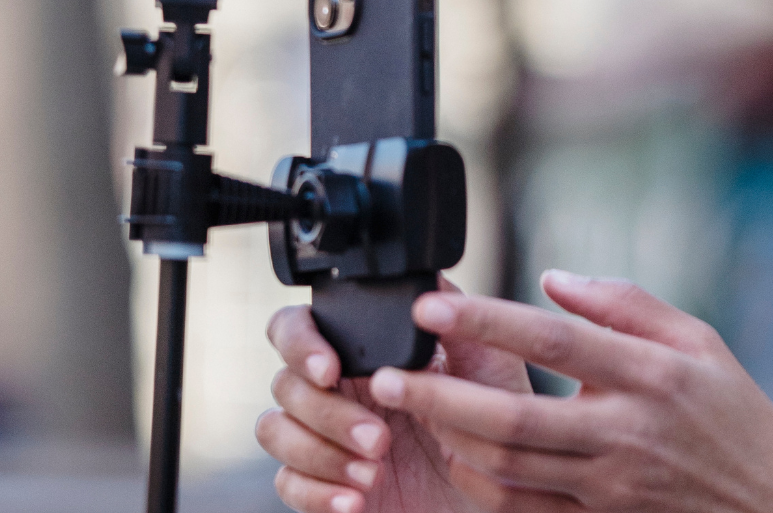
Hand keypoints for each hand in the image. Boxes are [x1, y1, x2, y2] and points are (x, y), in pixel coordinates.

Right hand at [257, 276, 531, 512]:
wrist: (498, 493)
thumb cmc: (493, 423)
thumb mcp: (488, 366)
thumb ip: (457, 319)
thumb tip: (427, 282)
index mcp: (364, 351)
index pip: (297, 327)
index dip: (300, 342)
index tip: (329, 369)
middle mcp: (338, 389)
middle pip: (285, 382)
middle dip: (328, 412)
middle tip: (380, 438)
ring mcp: (325, 436)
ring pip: (274, 430)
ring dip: (319, 451)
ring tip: (372, 471)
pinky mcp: (323, 483)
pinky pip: (287, 483)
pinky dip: (316, 492)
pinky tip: (355, 500)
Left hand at [366, 271, 772, 512]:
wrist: (771, 508)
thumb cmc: (734, 413)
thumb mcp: (699, 339)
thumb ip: (625, 303)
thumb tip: (552, 278)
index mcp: (651, 375)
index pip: (554, 342)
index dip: (487, 323)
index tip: (432, 306)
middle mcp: (626, 432)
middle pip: (514, 418)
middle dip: (440, 397)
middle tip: (387, 376)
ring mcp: (609, 484)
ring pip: (508, 468)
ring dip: (448, 439)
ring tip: (409, 408)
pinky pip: (522, 508)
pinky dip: (478, 483)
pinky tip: (454, 453)